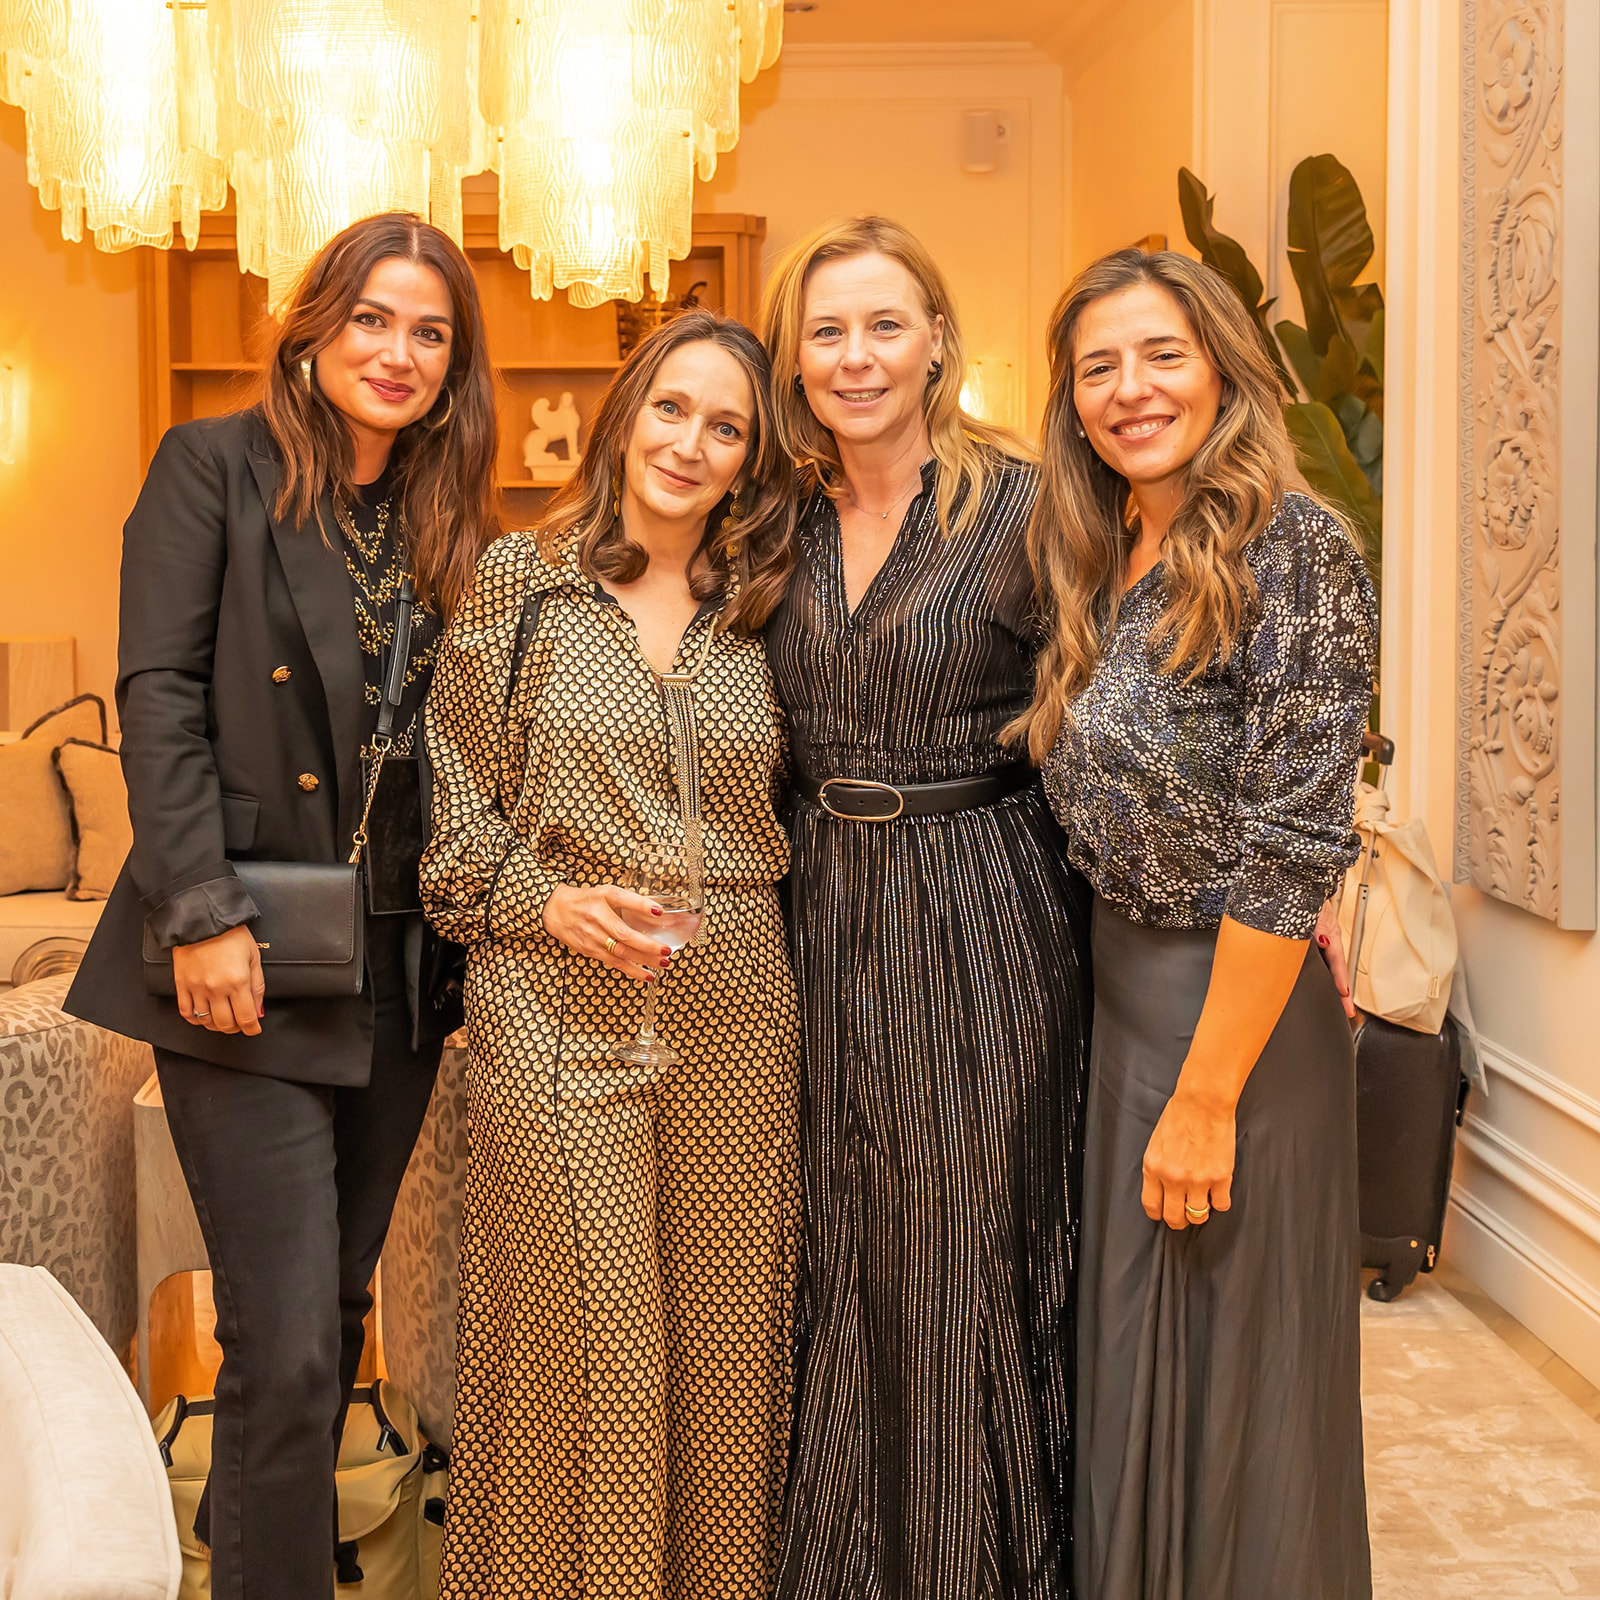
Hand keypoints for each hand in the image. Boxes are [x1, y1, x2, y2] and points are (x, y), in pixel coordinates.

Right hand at [171, 924, 264, 1035]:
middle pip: (225, 1024)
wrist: (202, 919)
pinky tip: (202, 1016)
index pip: (246, 1018)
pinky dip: (195, 1019)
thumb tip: (258, 1010)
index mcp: (238, 981)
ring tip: (223, 1019)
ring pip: (206, 1021)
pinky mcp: (181, 984)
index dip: (252, 1028)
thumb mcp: (254, 957)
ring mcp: (196, 988)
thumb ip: (257, 986)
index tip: (254, 1029)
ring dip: (216, 1025)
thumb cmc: (231, 934)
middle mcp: (216, 988)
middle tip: (240, 1024)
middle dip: (236, 1028)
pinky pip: (186, 1012)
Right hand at [542, 884, 672, 981]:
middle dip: (647, 945)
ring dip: (644, 960)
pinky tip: (648, 974)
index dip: (641, 906)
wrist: (556, 911)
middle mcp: (597, 918)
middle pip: (624, 934)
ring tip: (663, 963)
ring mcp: (593, 937)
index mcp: (602, 899)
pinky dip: (632, 970)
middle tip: (666, 949)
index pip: (623, 900)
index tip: (659, 912)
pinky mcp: (590, 951)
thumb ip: (629, 900)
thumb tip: (656, 911)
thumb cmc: (585, 900)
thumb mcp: (606, 892)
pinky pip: (614, 962)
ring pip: (621, 952)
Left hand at [1141, 1084, 1235, 1230]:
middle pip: (1174, 1217)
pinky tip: (1218, 1193)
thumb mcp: (1156, 1143)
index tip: (1164, 1214)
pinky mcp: (1220, 1177)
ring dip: (1200, 1214)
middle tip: (1184, 1218)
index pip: (1152, 1205)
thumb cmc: (1179, 1116)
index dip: (1159, 1214)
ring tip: (1202, 1205)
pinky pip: (1221, 1204)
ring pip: (1198, 1215)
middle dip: (1179, 1221)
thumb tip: (1162, 1188)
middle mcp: (1173, 1178)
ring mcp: (1198, 1180)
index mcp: (1153, 1168)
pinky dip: (1220, 1202)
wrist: (1203, 1102)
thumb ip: (1158, 1167)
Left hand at [1312, 895, 1356, 1022]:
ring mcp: (1320, 944)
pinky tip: (1317, 985)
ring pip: (1329, 968)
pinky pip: (1319, 963)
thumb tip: (1325, 942)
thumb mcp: (1313, 912)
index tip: (1345, 995)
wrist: (1300, 886)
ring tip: (1337, 1004)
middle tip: (1348, 1012)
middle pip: (1337, 970)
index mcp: (1332, 935)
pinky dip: (1322, 976)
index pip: (1339, 962)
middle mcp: (1328, 942)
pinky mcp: (1311, 944)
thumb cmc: (1307, 897)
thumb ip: (1318, 927)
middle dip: (1342, 992)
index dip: (1341, 979)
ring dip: (1333, 985)